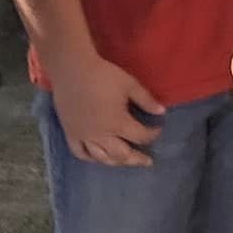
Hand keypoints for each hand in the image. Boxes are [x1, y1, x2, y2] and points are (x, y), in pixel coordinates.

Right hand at [48, 53, 165, 166]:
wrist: (72, 70)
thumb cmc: (103, 76)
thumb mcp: (130, 84)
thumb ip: (146, 100)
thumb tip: (162, 112)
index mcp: (118, 123)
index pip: (140, 136)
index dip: (152, 134)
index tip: (158, 129)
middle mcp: (101, 135)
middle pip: (122, 155)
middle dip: (137, 159)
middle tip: (147, 161)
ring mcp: (84, 137)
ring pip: (102, 158)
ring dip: (116, 162)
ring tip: (125, 161)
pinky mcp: (71, 134)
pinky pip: (80, 153)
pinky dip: (91, 159)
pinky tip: (98, 158)